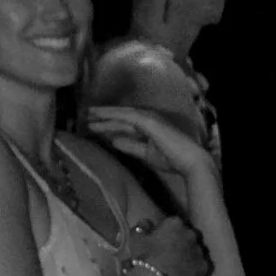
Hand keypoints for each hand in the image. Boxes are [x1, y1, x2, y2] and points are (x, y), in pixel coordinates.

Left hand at [91, 102, 216, 209]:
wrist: (190, 162)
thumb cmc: (172, 159)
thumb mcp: (146, 153)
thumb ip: (130, 146)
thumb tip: (113, 141)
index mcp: (149, 126)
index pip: (125, 123)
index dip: (110, 123)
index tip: (95, 125)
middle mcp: (148, 118)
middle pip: (121, 116)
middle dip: (104, 116)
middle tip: (86, 115)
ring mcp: (149, 118)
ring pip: (121, 115)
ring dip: (105, 114)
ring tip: (89, 114)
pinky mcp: (148, 121)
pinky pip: (126, 117)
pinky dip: (112, 116)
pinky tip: (100, 117)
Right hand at [127, 207, 213, 275]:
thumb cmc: (143, 256)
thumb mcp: (135, 237)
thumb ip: (142, 226)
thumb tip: (148, 222)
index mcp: (175, 223)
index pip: (175, 224)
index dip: (168, 232)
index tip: (162, 241)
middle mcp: (191, 233)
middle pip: (189, 235)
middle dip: (182, 241)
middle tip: (172, 253)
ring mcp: (200, 250)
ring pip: (197, 249)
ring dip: (190, 254)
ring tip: (179, 264)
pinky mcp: (205, 266)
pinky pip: (202, 265)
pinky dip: (196, 268)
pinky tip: (187, 274)